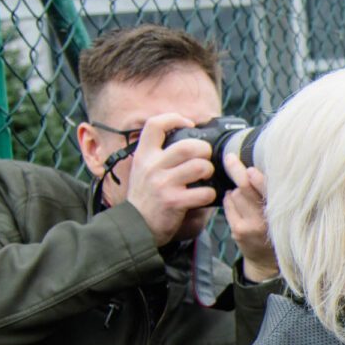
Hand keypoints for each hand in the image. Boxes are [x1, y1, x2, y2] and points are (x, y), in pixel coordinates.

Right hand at [123, 112, 216, 244]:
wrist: (134, 226)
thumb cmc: (146, 197)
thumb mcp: (143, 170)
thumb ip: (159, 156)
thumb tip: (187, 139)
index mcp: (144, 156)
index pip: (154, 125)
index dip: (174, 118)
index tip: (189, 123)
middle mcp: (152, 167)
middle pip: (188, 146)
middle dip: (204, 150)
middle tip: (204, 159)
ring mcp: (162, 184)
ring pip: (200, 167)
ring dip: (209, 171)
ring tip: (205, 177)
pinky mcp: (173, 201)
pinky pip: (204, 192)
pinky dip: (210, 194)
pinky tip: (204, 196)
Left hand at [222, 158, 278, 281]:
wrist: (268, 261)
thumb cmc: (277, 230)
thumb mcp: (285, 215)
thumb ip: (273, 195)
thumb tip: (256, 169)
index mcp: (282, 214)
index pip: (268, 192)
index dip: (258, 180)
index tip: (250, 170)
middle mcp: (266, 220)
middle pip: (246, 188)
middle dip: (237, 170)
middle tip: (229, 157)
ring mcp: (250, 226)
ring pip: (236, 194)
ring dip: (238, 191)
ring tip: (247, 197)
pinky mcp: (238, 230)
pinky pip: (229, 205)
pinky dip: (230, 199)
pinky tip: (237, 203)